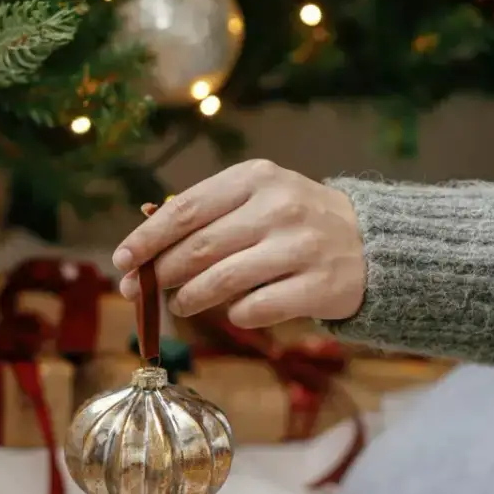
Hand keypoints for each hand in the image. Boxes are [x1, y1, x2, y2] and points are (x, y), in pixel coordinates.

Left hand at [113, 160, 364, 327]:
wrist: (372, 245)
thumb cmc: (297, 221)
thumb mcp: (257, 197)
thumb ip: (206, 215)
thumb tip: (141, 248)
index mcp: (256, 178)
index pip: (185, 210)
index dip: (146, 238)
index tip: (121, 260)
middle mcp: (279, 207)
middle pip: (199, 247)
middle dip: (160, 274)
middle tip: (140, 292)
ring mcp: (301, 247)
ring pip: (223, 281)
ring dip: (190, 298)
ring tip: (180, 304)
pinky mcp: (318, 286)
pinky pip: (256, 309)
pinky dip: (234, 315)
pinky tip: (233, 312)